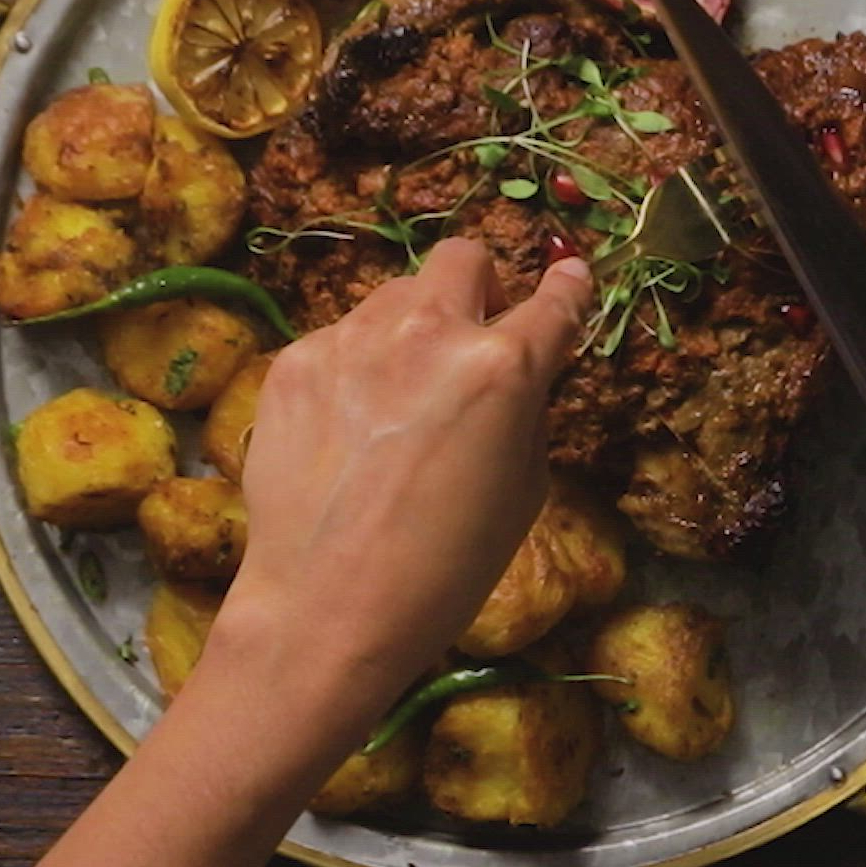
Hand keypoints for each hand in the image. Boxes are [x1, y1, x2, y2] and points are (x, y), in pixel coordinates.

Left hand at [228, 239, 592, 727]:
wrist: (324, 609)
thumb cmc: (444, 571)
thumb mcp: (522, 493)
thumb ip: (525, 411)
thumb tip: (518, 374)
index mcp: (501, 367)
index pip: (554, 301)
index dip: (569, 288)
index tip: (571, 278)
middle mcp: (427, 331)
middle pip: (463, 257)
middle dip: (480, 287)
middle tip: (474, 337)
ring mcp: (350, 338)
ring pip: (395, 295)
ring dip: (413, 328)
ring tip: (400, 398)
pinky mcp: (294, 360)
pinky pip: (341, 339)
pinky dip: (357, 368)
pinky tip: (347, 431)